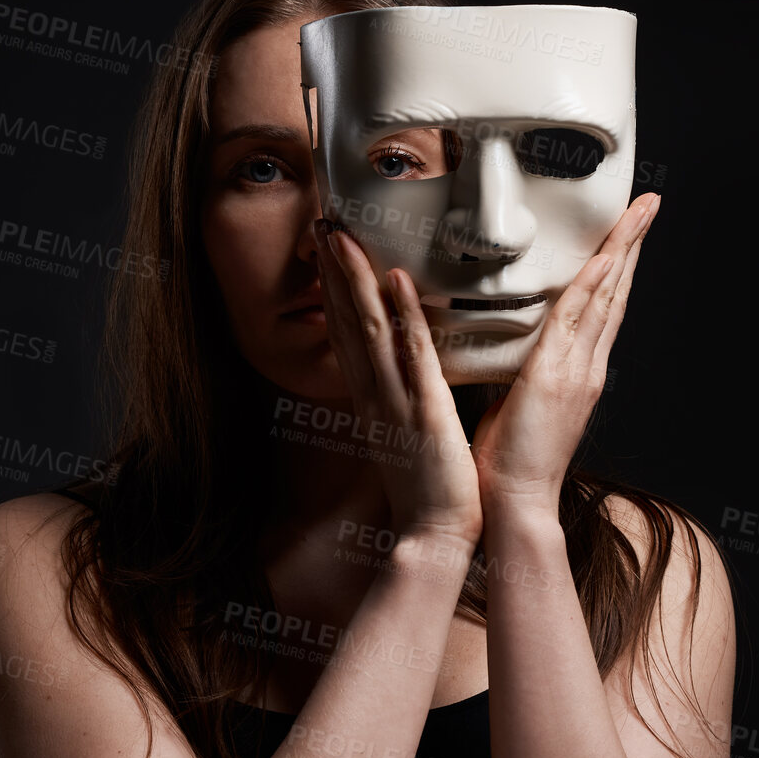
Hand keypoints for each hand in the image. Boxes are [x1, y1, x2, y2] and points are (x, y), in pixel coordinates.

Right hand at [314, 221, 483, 547]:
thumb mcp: (407, 430)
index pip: (346, 332)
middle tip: (324, 221)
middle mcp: (373, 394)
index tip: (330, 246)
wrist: (434, 535)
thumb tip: (409, 363)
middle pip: (345, 322)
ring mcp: (394, 401)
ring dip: (354, 281)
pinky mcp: (424, 412)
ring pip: (368, 330)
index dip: (334, 287)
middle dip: (333, 271)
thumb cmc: (430, 486)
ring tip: (344, 237)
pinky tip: (397, 282)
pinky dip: (402, 319)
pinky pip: (411, 357)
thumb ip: (403, 394)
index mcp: (371, 397)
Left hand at [471, 193, 659, 515]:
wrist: (515, 504)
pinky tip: (606, 255)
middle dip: (633, 244)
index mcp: (578, 373)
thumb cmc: (509, 463)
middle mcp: (587, 367)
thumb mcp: (518, 404)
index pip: (602, 308)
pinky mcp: (555, 377)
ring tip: (640, 210)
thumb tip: (511, 350)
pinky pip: (577, 320)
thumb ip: (523, 373)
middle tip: (649, 203)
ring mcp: (576, 371)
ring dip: (623, 249)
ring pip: (605, 297)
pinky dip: (594, 284)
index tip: (625, 232)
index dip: (616, 267)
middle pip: (616, 292)